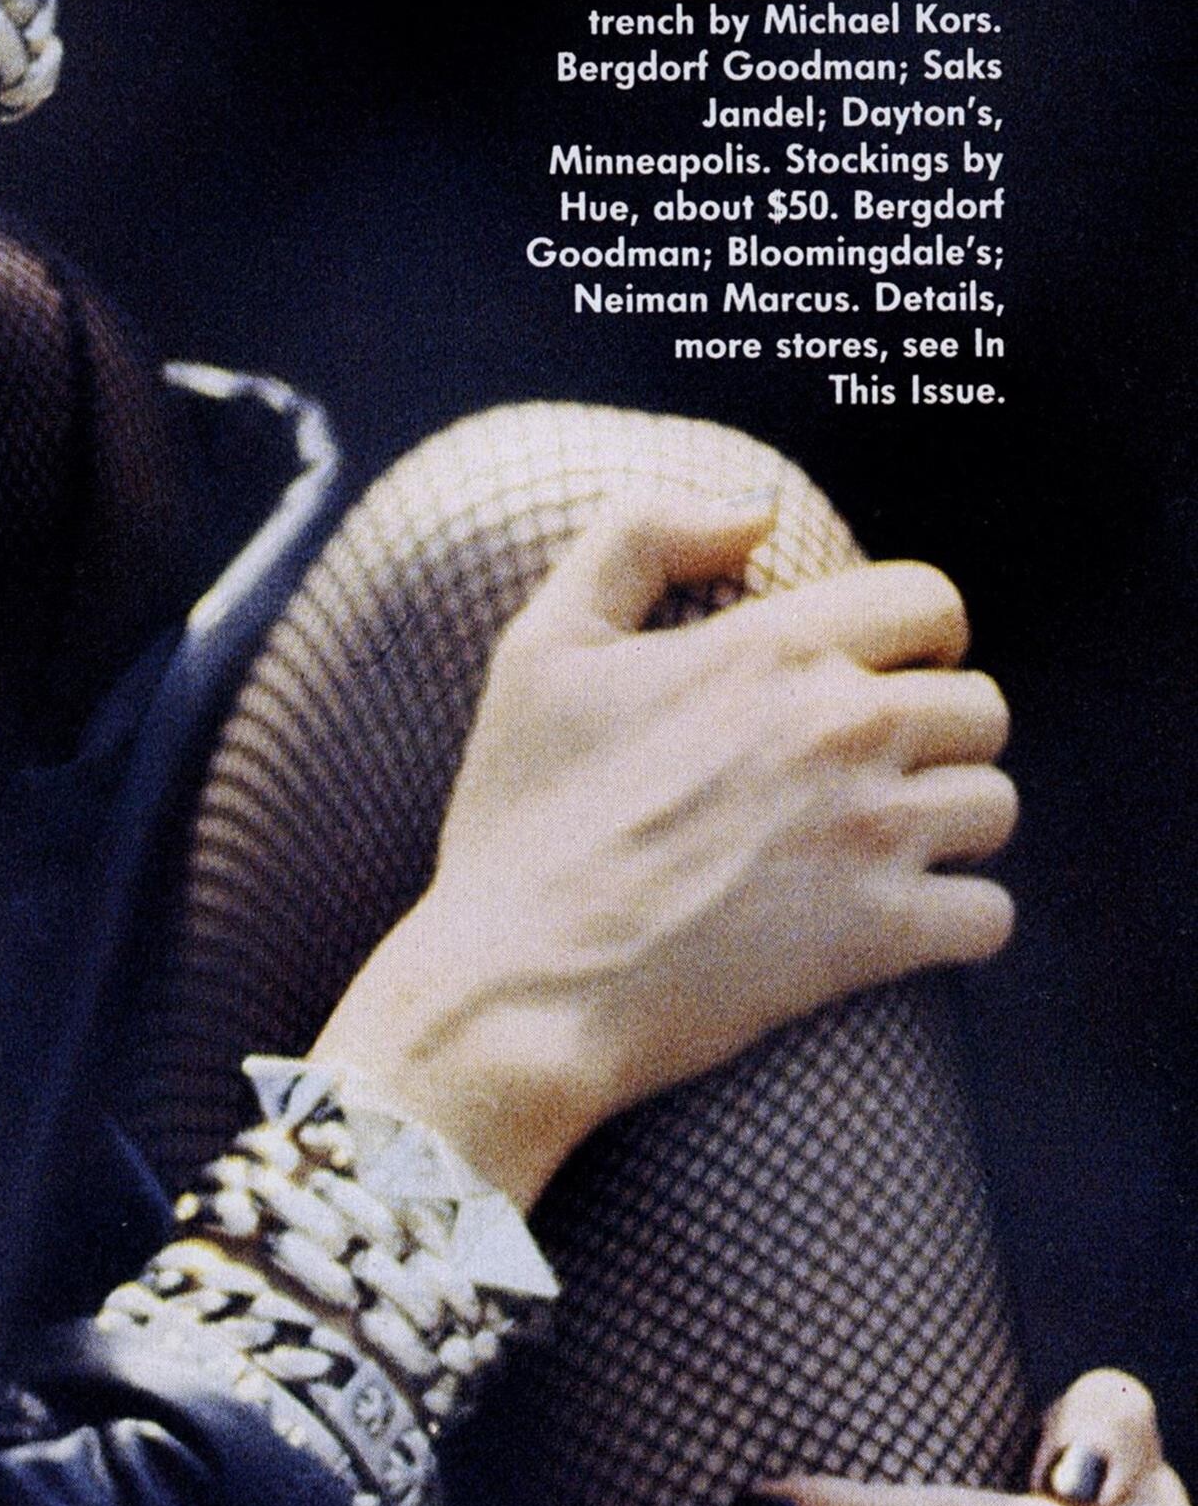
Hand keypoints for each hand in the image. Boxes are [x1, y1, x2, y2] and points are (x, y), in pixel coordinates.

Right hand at [319, 494, 1015, 1205]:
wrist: (513, 989)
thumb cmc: (517, 823)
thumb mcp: (540, 649)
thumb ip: (637, 538)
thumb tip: (755, 516)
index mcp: (770, 647)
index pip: (928, 601)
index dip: (921, 635)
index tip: (890, 674)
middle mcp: (839, 726)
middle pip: (979, 707)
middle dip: (936, 740)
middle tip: (870, 780)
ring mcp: (867, 833)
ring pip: (992, 806)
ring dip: (949, 831)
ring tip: (880, 855)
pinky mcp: (878, 937)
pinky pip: (988, 916)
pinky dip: (954, 925)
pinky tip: (897, 929)